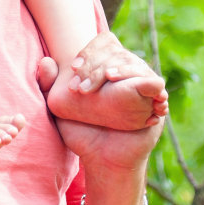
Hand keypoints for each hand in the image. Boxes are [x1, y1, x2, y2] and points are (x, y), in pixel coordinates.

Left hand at [37, 37, 161, 173]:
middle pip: (117, 53)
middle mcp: (126, 74)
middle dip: (97, 65)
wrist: (102, 160)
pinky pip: (157, 86)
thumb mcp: (59, 110)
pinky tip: (131, 85)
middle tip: (82, 88)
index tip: (73, 68)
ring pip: (135, 65)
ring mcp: (142, 88)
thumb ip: (47, 87)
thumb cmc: (82, 133)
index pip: (102, 44)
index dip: (89, 51)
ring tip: (108, 76)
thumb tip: (46, 62)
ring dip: (122, 68)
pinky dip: (150, 83)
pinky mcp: (155, 104)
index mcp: (105, 69)